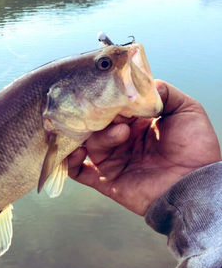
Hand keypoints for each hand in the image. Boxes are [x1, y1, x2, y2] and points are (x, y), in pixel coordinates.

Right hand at [68, 80, 220, 215]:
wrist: (196, 184)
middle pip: (96, 123)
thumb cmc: (196, 148)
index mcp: (137, 123)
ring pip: (88, 142)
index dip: (111, 100)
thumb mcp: (187, 110)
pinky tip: (77, 151)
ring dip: (96, 136)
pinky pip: (78, 171)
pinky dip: (70, 161)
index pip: (114, 107)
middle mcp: (121, 140)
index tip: (114, 95)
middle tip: (111, 114)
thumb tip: (143, 83)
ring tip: (119, 135)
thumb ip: (165, 93)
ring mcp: (113, 160)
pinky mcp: (106, 180)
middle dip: (100, 117)